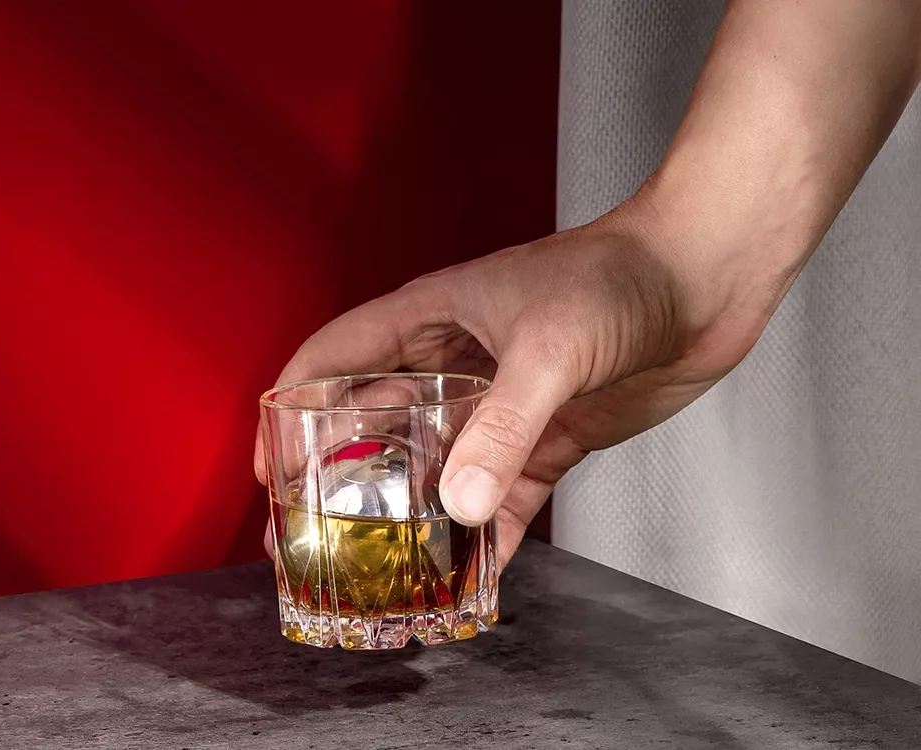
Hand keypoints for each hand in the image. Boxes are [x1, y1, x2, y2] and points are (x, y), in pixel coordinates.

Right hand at [255, 196, 773, 567]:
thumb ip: (501, 427)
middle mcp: (455, 366)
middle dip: (337, 478)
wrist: (705, 278)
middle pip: (373, 425)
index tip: (268, 466)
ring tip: (373, 567)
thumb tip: (454, 505)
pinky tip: (466, 574)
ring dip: (406, 514)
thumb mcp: (549, 348)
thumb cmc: (622, 276)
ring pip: (434, 467)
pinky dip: (482, 534)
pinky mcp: (546, 438)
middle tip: (307, 537)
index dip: (290, 406)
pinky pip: (500, 495)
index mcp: (430, 320)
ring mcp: (499, 405)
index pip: (333, 358)